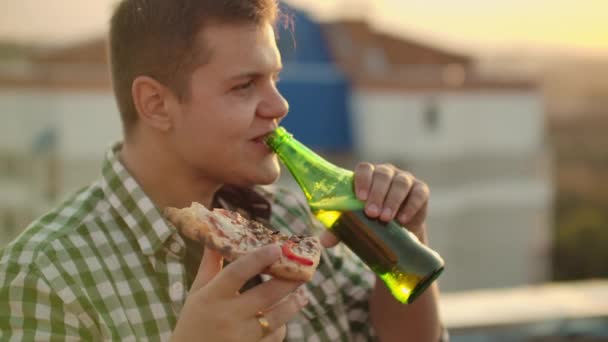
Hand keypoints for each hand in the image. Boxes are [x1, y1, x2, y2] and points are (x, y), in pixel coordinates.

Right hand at [171, 244, 308, 341]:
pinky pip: (273, 338)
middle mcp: (227, 316)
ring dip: (293, 304)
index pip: (236, 273)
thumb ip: (210, 266)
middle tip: (303, 271)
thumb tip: (216, 238)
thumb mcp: (196, 293)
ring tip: (303, 294)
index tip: (277, 247)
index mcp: (212, 297)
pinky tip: (285, 318)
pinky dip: (281, 327)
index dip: (258, 259)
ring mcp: (240, 337)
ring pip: (276, 318)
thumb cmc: (192, 321)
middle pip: (265, 295)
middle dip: (288, 282)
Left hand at [321, 163, 429, 247]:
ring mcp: (405, 179)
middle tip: (372, 213)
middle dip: (377, 194)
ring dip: (392, 200)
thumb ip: (339, 229)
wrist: (398, 234)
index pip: (364, 168)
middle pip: (382, 175)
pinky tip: (402, 219)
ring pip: (400, 183)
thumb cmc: (371, 223)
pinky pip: (418, 193)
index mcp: (367, 176)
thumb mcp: (355, 224)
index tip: (360, 198)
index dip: (362, 180)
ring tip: (385, 219)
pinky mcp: (421, 190)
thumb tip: (324, 241)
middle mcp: (386, 173)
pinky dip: (411, 205)